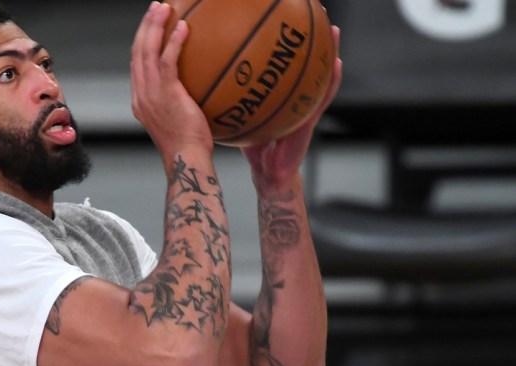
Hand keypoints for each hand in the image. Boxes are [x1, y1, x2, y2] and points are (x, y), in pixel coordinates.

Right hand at [130, 2, 212, 161]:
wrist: (185, 157)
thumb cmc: (188, 145)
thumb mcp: (177, 121)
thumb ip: (178, 103)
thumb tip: (195, 92)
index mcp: (141, 100)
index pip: (136, 64)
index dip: (142, 42)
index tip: (151, 26)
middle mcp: (141, 94)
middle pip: (137, 51)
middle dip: (145, 26)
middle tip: (156, 7)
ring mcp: (150, 93)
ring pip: (147, 51)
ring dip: (155, 25)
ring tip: (164, 7)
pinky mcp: (166, 93)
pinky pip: (168, 60)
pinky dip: (174, 41)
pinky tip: (184, 27)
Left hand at [242, 26, 342, 192]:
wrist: (268, 172)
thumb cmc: (253, 146)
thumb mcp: (237, 117)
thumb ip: (228, 100)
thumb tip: (204, 79)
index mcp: (274, 92)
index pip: (278, 63)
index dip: (279, 42)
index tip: (278, 18)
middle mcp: (292, 95)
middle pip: (301, 61)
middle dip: (305, 38)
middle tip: (310, 11)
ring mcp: (304, 105)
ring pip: (318, 73)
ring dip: (327, 51)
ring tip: (333, 28)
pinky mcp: (311, 119)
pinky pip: (323, 96)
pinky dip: (332, 81)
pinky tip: (337, 63)